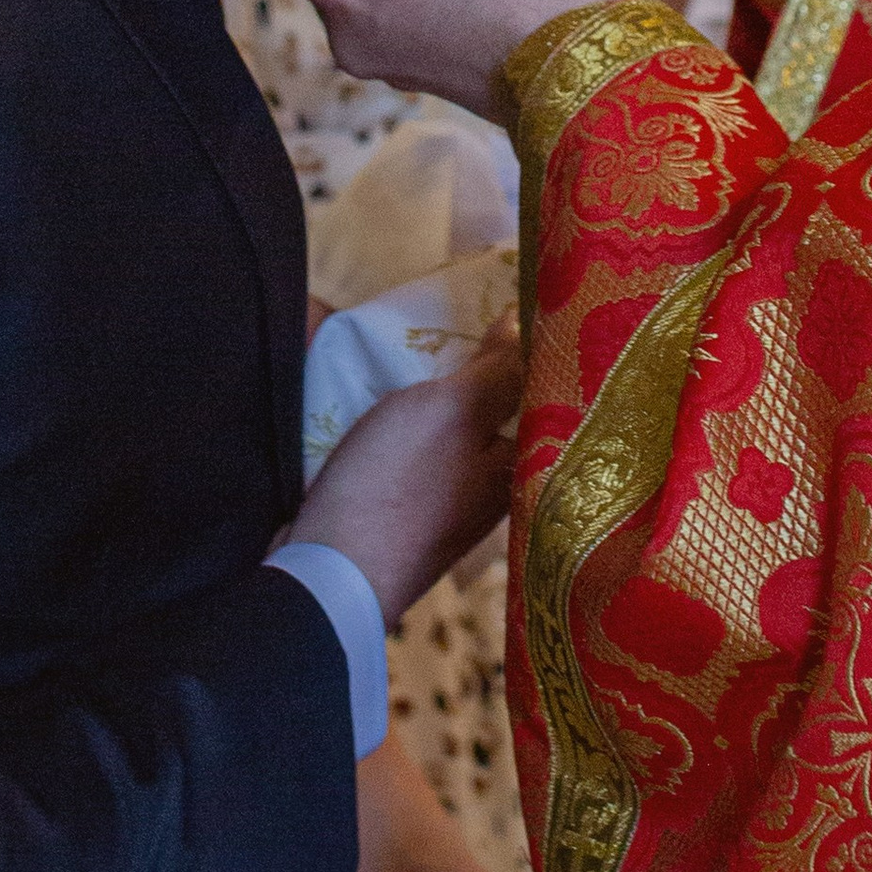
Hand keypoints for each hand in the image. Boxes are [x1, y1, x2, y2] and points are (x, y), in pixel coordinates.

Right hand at [287, 317, 523, 626]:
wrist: (328, 574)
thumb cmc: (397, 487)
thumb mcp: (451, 413)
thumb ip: (496, 370)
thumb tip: (527, 322)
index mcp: (522, 463)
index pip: (543, 393)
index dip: (535, 346)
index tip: (524, 298)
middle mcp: (497, 486)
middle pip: (500, 411)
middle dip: (486, 364)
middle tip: (469, 310)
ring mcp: (452, 503)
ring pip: (459, 430)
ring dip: (443, 389)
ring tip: (428, 339)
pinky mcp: (410, 512)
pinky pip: (421, 451)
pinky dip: (411, 420)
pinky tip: (394, 395)